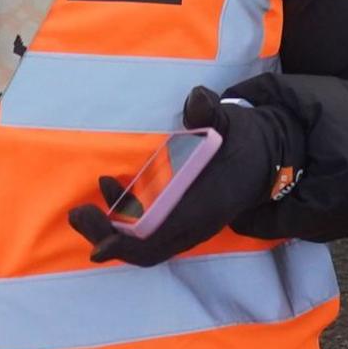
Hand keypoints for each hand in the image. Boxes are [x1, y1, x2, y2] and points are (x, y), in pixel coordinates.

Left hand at [67, 87, 293, 266]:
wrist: (268, 159)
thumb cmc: (242, 140)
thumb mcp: (230, 122)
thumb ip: (211, 111)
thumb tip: (197, 98)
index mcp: (204, 207)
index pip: (161, 237)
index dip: (127, 244)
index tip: (98, 245)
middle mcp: (194, 226)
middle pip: (145, 250)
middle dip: (108, 238)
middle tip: (78, 215)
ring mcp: (187, 228)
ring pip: (144, 245)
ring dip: (110, 231)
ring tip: (82, 212)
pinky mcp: (180, 222)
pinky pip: (148, 233)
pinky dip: (122, 221)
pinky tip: (109, 190)